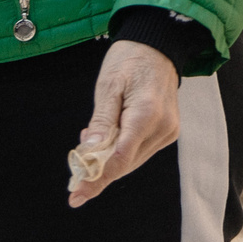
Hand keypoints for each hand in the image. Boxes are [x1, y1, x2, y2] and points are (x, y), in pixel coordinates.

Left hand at [68, 39, 181, 207]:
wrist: (158, 45)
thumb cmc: (130, 60)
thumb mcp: (108, 86)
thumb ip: (101, 121)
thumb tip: (89, 152)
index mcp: (147, 114)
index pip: (120, 159)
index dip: (96, 179)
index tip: (76, 195)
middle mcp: (163, 127)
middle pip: (125, 164)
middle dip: (98, 173)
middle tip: (74, 177)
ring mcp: (168, 131)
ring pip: (132, 161)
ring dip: (108, 162)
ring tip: (88, 149)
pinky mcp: (168, 131)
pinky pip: (140, 151)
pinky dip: (121, 152)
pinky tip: (106, 141)